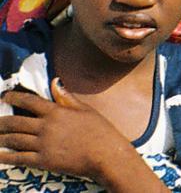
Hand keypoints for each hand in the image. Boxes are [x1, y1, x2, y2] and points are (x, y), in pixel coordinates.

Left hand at [0, 79, 160, 190]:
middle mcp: (46, 127)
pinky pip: (19, 158)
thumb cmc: (101, 131)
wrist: (106, 155)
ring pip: (14, 140)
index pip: (29, 101)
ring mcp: (43, 145)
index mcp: (57, 112)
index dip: (14, 97)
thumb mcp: (86, 110)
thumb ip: (67, 97)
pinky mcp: (43, 161)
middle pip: (16, 122)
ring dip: (1, 138)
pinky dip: (6, 157)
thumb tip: (55, 82)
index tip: (4, 96)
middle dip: (2, 122)